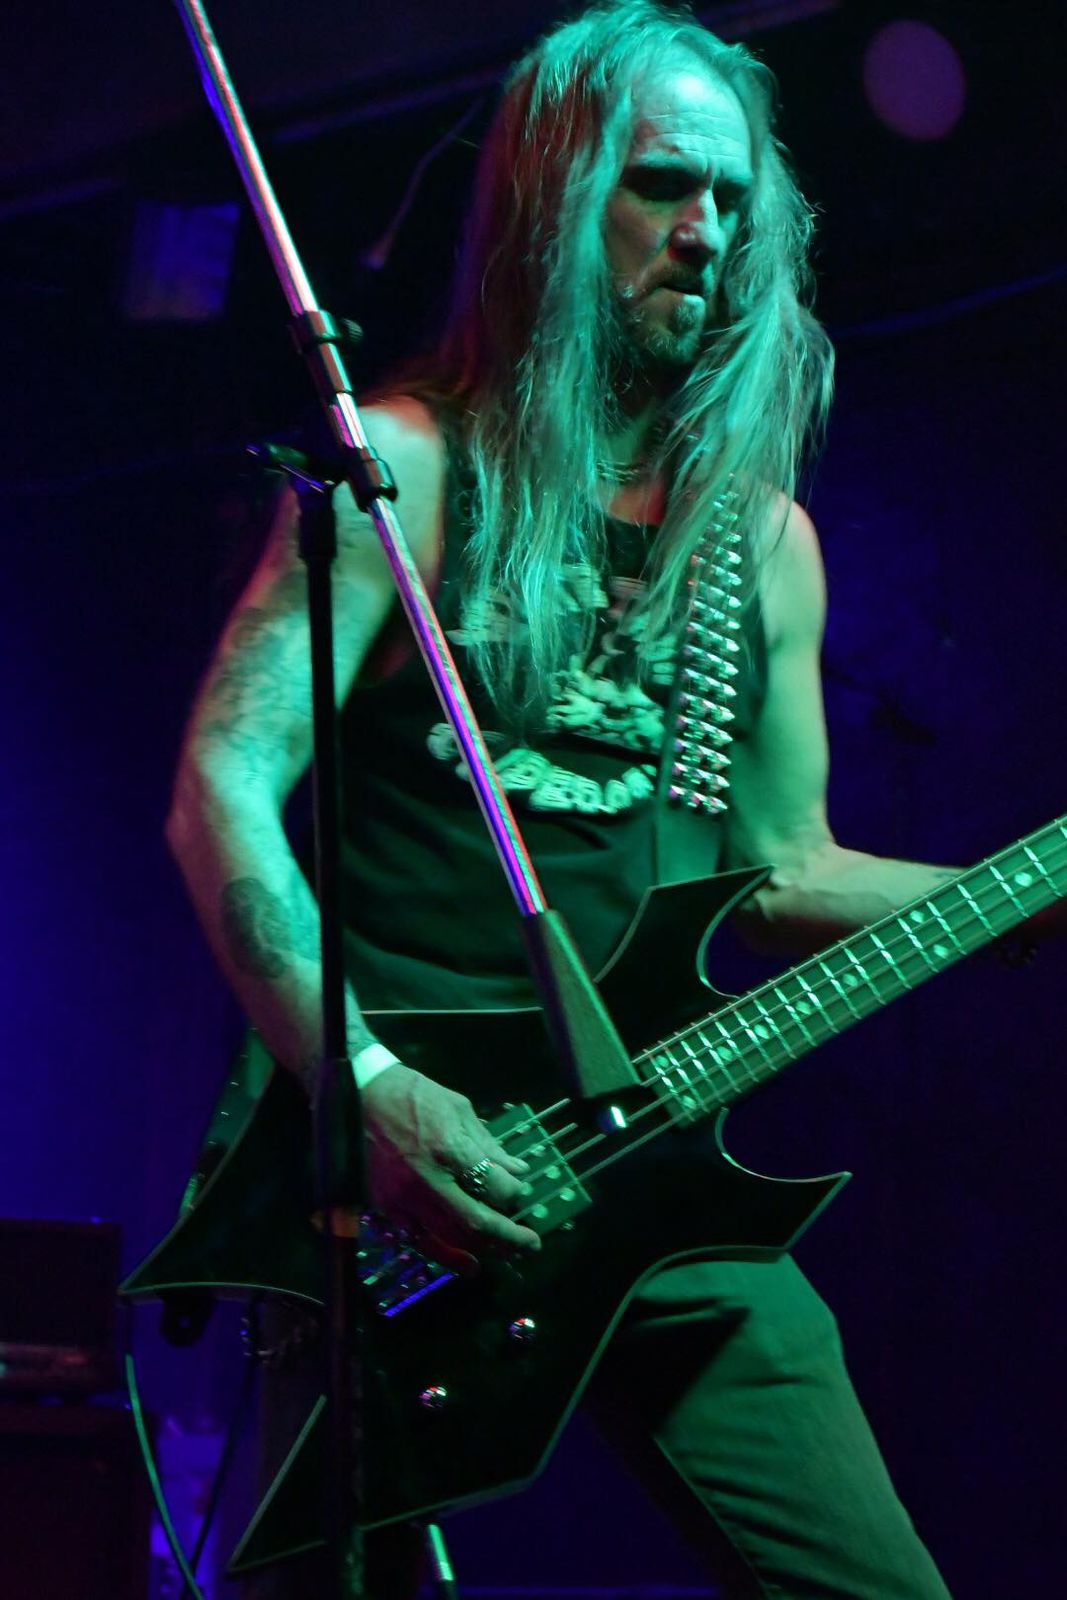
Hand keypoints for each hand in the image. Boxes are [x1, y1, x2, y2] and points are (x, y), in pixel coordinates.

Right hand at [362, 1063, 541, 1269]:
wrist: (357, 1095)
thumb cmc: (412, 1094)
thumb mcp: (458, 1108)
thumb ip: (488, 1144)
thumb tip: (518, 1171)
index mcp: (448, 1147)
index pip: (494, 1186)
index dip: (514, 1194)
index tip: (521, 1192)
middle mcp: (427, 1180)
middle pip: (476, 1222)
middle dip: (509, 1237)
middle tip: (531, 1243)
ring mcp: (404, 1198)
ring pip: (451, 1238)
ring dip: (484, 1249)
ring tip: (509, 1253)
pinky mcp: (387, 1207)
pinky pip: (421, 1241)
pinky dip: (448, 1256)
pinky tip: (469, 1265)